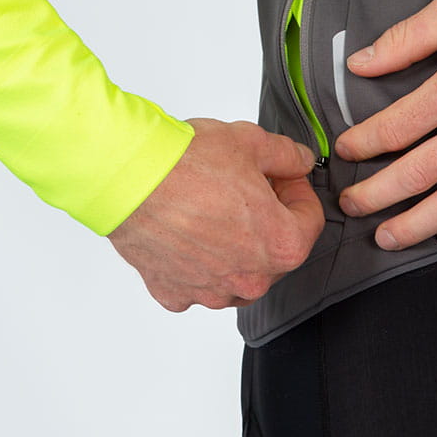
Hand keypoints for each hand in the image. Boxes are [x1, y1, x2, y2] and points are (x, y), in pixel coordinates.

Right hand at [107, 119, 324, 310]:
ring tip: (214, 206)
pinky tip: (186, 229)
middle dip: (268, 217)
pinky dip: (196, 259)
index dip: (298, 190)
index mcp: (281, 245)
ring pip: (238, 270)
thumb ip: (287, 156)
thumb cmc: (186, 164)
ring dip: (235, 244)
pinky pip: (197, 281)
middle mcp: (250, 280)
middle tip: (248, 186)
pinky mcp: (175, 293)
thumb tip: (299, 161)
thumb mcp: (252, 143)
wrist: (127, 179)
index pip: (310, 220)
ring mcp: (210, 292)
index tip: (282, 176)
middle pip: (274, 249)